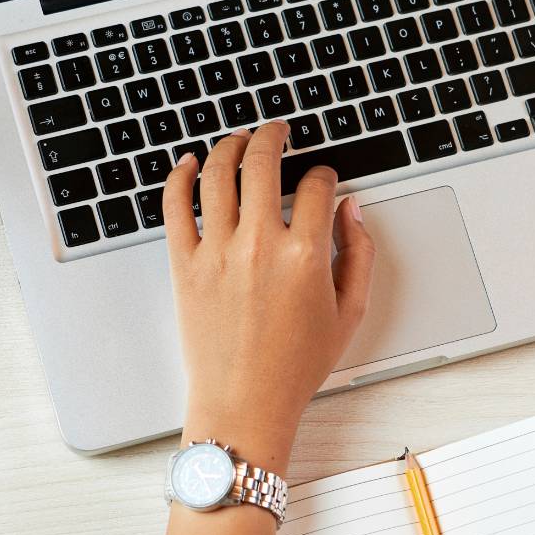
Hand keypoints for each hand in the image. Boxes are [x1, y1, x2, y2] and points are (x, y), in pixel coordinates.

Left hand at [163, 122, 375, 471]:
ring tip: (239, 139)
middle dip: (274, 136)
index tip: (323, 180)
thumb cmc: (295, 367)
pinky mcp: (184, 265)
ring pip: (219, 173)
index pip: (316, 187)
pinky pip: (175, 206)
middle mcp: (259, 245)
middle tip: (277, 130)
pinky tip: (189, 163)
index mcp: (305, 255)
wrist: (244, 403)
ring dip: (231, 145)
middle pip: (263, 162)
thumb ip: (358, 255)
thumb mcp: (349, 314)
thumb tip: (351, 210)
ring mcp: (217, 252)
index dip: (324, 175)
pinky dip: (180, 176)